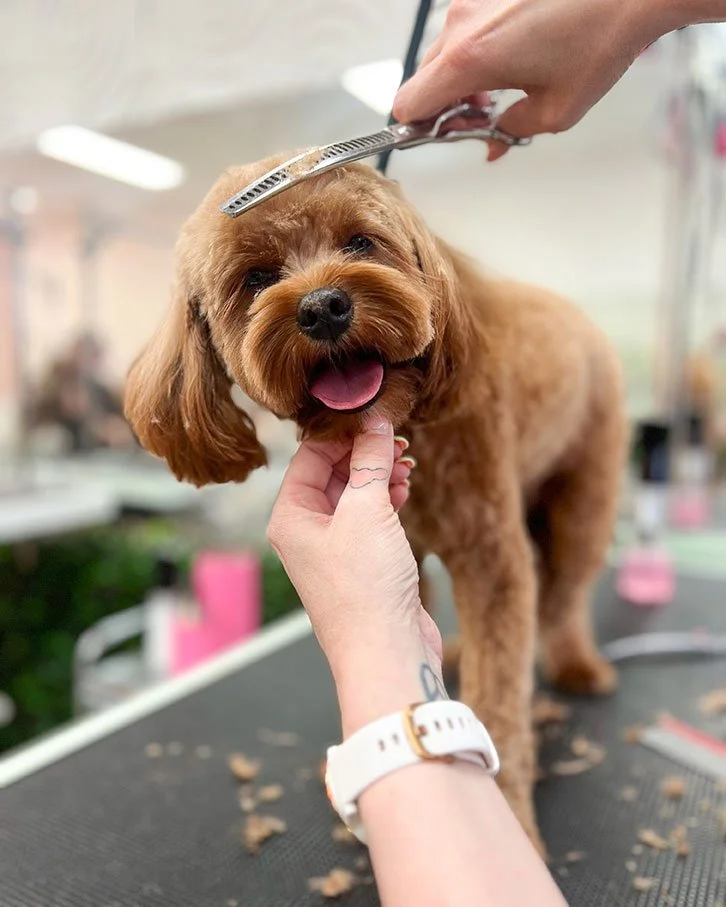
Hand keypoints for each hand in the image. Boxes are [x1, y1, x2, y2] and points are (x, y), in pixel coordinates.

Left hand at [267, 418, 443, 732]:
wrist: (386, 652)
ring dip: (378, 476)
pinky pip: (368, 517)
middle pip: (332, 472)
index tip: (376, 417)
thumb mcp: (366, 511)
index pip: (310, 455)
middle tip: (397, 442)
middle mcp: (305, 530)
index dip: (344, 433)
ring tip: (405, 467)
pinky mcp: (360, 562)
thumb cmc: (365, 588)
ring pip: (353, 494)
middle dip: (365, 454)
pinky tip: (404, 491)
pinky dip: (386, 500)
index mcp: (289, 516)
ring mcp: (332, 548)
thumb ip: (369, 462)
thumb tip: (375, 423)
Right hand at [393, 0, 670, 159]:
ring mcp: (473, 1)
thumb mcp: (555, 112)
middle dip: (446, 107)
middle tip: (481, 121)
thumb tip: (494, 141)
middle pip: (424, 79)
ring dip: (462, 80)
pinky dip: (478, 53)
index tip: (437, 137)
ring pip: (444, 54)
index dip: (416, 128)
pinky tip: (513, 60)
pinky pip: (466, 30)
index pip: (408, 103)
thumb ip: (509, 131)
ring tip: (501, 91)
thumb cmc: (598, 41)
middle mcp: (461, 25)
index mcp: (467, 60)